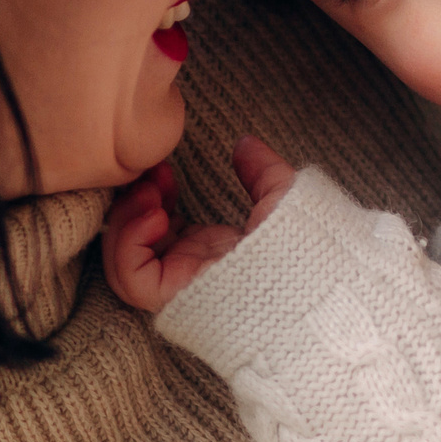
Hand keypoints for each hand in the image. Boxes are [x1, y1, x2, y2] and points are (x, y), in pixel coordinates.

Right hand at [102, 137, 297, 310]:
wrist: (317, 283)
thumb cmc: (306, 247)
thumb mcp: (282, 197)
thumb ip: (261, 170)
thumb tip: (245, 144)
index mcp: (209, 252)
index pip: (159, 227)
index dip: (153, 194)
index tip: (164, 169)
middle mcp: (189, 270)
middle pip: (133, 243)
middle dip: (131, 204)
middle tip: (148, 174)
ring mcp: (180, 285)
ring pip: (123, 262)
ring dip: (126, 221)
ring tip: (149, 193)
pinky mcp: (176, 297)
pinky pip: (132, 278)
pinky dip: (131, 243)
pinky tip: (155, 214)